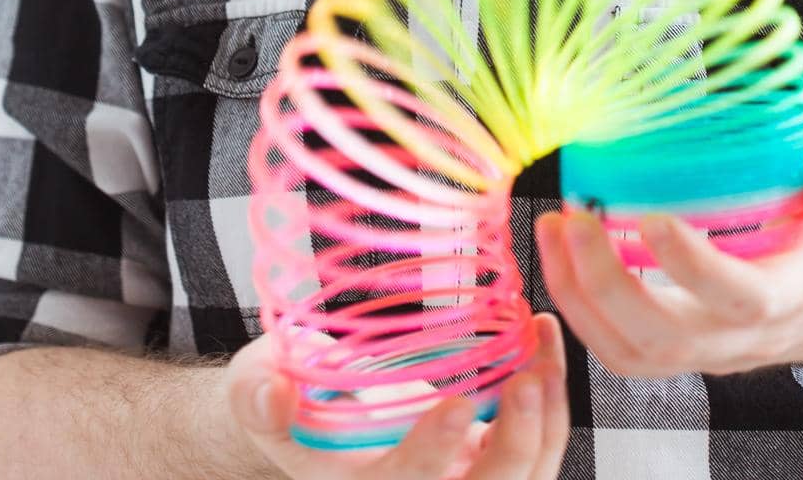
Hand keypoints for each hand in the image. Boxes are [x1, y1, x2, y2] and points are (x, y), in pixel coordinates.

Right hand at [224, 313, 569, 477]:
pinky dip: (549, 395)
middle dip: (516, 444)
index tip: (454, 406)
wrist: (309, 407)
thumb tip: (275, 393)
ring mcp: (461, 478)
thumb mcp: (254, 391)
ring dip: (547, 416)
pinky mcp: (486, 453)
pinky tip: (545, 337)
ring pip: (526, 473)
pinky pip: (535, 441)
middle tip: (528, 378)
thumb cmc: (281, 396)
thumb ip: (258, 395)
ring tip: (545, 342)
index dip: (432, 454)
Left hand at [534, 147, 802, 378]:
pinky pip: (618, 352)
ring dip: (579, 297)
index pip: (740, 297)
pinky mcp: (678, 352)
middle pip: (665, 337)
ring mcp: (705, 352)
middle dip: (607, 283)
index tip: (651, 218)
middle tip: (572, 218)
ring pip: (630, 353)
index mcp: (789, 296)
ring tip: (550, 230)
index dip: (694, 266)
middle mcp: (739, 337)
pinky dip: (578, 311)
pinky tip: (556, 256)